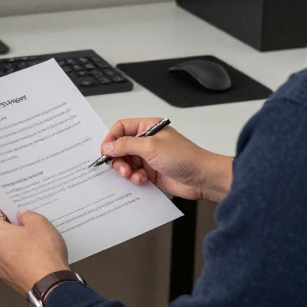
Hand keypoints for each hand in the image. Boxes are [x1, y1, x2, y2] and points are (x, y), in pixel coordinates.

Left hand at [0, 204, 68, 294]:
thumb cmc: (43, 255)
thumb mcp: (40, 223)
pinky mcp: (9, 279)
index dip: (4, 205)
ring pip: (6, 248)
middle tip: (30, 222)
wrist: (51, 285)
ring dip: (18, 243)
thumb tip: (23, 216)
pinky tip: (37, 255)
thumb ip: (28, 215)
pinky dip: (22, 257)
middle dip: (13, 225)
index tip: (13, 204)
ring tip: (37, 240)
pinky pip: (13, 262)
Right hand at [99, 118, 232, 201]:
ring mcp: (149, 157)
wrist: (201, 178)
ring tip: (132, 174)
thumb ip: (126, 145)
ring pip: (126, 162)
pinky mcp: (151, 172)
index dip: (111, 138)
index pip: (121, 128)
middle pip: (121, 147)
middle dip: (118, 158)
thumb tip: (109, 146)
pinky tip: (141, 180)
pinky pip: (134, 174)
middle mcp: (147, 141)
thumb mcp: (151, 147)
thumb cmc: (184, 157)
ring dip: (126, 170)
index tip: (105, 151)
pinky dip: (134, 178)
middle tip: (121, 167)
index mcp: (148, 127)